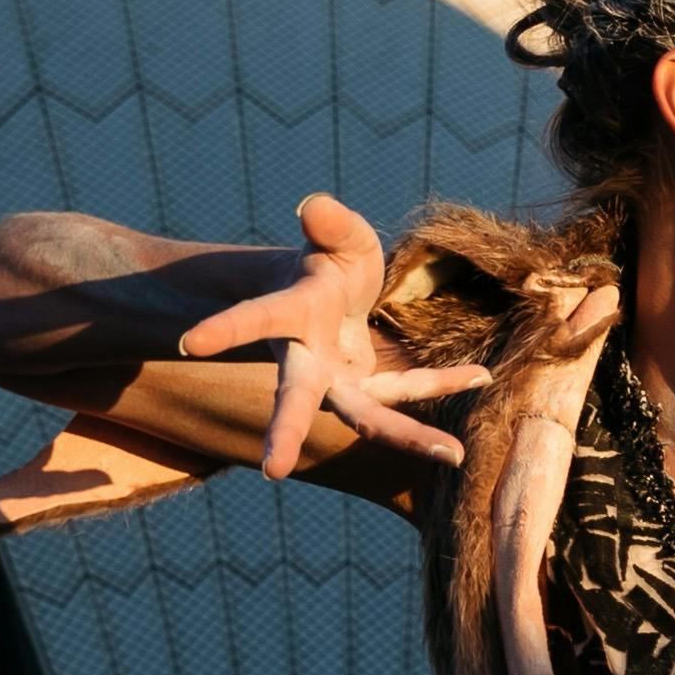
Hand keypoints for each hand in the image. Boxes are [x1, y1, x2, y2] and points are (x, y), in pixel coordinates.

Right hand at [174, 196, 483, 478]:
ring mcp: (339, 380)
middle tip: (274, 470)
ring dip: (408, 438)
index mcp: (289, 316)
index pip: (255, 319)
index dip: (226, 328)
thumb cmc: (329, 264)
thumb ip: (332, 224)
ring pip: (368, 416)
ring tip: (454, 457)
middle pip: (295, 398)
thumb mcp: (337, 239)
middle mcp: (307, 359)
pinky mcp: (371, 386)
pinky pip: (412, 387)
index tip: (191, 341)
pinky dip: (447, 380)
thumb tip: (315, 204)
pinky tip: (484, 375)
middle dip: (285, 430)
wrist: (333, 294)